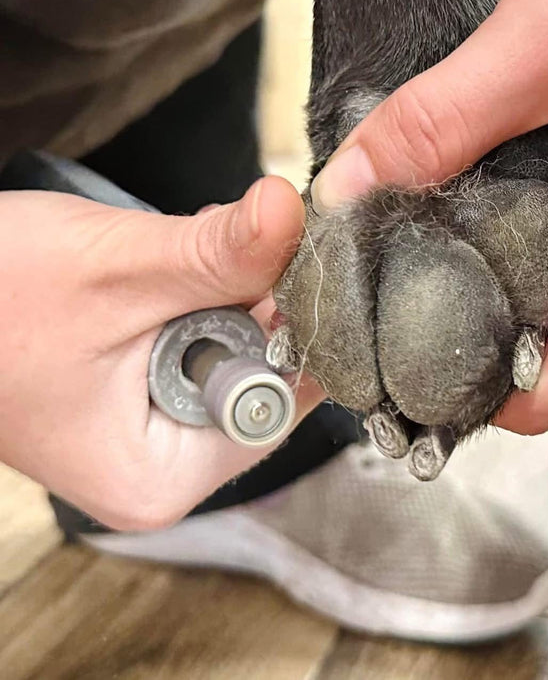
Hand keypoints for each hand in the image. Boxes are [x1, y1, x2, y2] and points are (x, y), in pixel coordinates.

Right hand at [0, 178, 323, 529]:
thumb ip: (216, 251)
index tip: (290, 265)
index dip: (291, 328)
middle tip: (220, 251)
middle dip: (251, 306)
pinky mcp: (145, 397)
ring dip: (223, 294)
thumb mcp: (116, 271)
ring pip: (237, 352)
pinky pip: (206, 343)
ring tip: (175, 258)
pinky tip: (170, 267)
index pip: (279, 403)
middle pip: (263, 378)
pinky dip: (201, 297)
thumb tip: (291, 209)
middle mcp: (163, 470)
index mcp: (159, 478)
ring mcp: (154, 434)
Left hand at [308, 0, 547, 432]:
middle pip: (542, 360)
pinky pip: (546, 263)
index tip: (381, 369)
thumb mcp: (544, 39)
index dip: (464, 392)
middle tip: (365, 316)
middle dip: (451, 343)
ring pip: (539, 311)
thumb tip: (347, 190)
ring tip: (386, 273)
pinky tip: (435, 228)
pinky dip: (487, 255)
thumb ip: (437, 124)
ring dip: (465, 297)